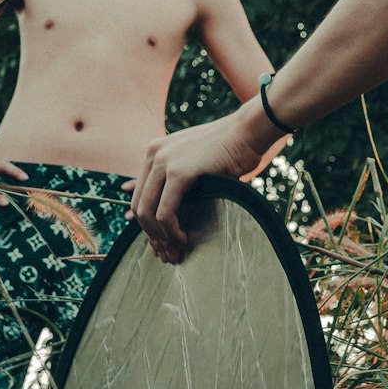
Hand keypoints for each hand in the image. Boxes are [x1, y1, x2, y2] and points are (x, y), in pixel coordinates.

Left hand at [124, 113, 264, 263]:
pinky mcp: (179, 173)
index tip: (160, 245)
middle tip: (167, 256)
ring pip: (149, 212)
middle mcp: (153, 155)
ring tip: (175, 252)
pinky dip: (171, 231)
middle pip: (140, 206)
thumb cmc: (228, 150)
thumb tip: (161, 209)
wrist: (247, 133)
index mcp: (154, 152)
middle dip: (152, 236)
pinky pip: (165, 212)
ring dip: (161, 238)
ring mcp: (164, 162)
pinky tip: (184, 238)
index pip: (139, 196)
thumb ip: (176, 179)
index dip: (147, 225)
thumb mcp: (194, 163)